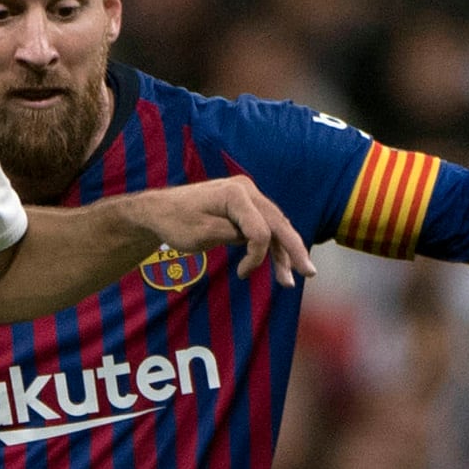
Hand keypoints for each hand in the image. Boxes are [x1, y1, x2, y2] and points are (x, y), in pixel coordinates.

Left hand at [132, 175, 316, 285]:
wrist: (159, 210)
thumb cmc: (176, 222)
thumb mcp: (202, 234)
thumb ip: (233, 235)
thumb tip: (257, 241)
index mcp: (235, 194)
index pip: (260, 229)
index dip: (257, 255)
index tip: (242, 274)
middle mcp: (245, 189)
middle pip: (278, 222)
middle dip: (293, 250)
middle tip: (309, 273)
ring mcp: (246, 195)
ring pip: (274, 225)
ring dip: (283, 252)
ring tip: (291, 279)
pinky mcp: (243, 205)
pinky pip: (263, 225)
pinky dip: (270, 245)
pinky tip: (279, 264)